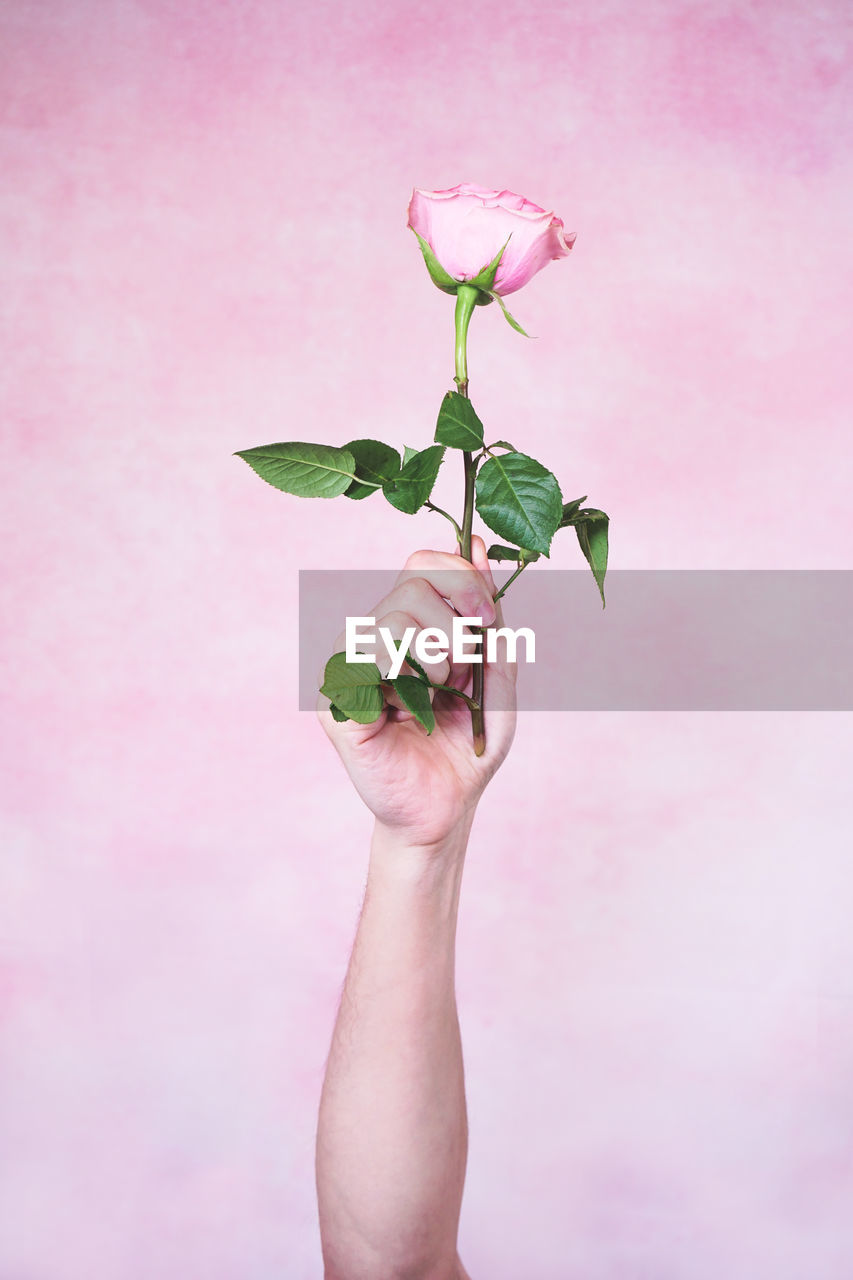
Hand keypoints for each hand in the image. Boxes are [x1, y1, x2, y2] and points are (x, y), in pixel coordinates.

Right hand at [317, 537, 517, 849]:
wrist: (446, 809)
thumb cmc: (467, 748)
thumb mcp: (497, 678)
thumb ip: (491, 619)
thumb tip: (477, 545)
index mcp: (413, 625)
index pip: (424, 563)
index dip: (462, 579)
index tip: (488, 618)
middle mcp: (377, 636)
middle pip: (412, 583)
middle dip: (454, 625)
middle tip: (462, 669)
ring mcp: (352, 665)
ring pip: (392, 619)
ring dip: (433, 657)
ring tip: (437, 693)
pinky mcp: (337, 698)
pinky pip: (362, 658)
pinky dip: (400, 676)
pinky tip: (408, 705)